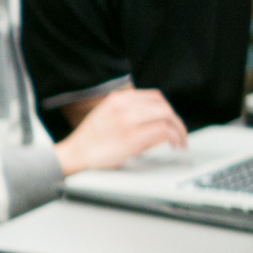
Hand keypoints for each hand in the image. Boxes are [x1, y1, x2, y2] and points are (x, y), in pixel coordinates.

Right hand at [54, 86, 188, 175]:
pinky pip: (164, 131)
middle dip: (176, 120)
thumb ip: (128, 115)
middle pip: (163, 105)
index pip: (154, 96)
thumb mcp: (106, 117)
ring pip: (167, 116)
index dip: (168, 109)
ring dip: (179, 129)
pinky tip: (174, 145)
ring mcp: (127, 120)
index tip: (171, 121)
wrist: (73, 155)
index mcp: (117, 99)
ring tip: (180, 141)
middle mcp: (123, 105)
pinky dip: (174, 138)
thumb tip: (154, 124)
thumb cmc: (89, 142)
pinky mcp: (132, 136)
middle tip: (180, 134)